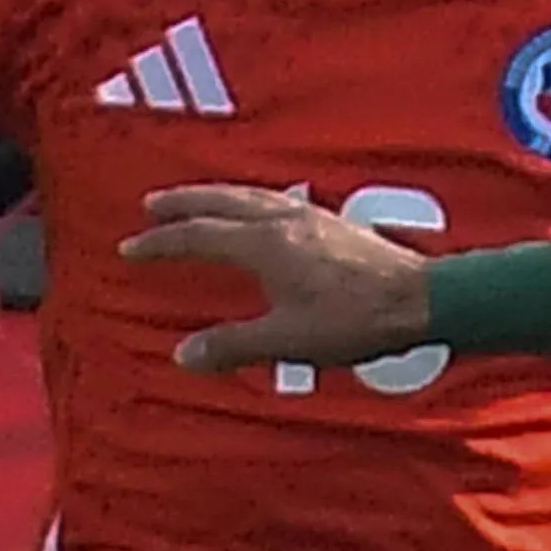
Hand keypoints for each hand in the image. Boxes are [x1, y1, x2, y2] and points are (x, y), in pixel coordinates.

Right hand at [122, 183, 437, 375]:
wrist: (420, 299)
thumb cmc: (356, 320)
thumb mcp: (288, 340)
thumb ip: (234, 345)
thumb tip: (184, 355)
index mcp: (264, 245)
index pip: (197, 236)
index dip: (160, 243)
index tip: (130, 248)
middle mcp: (283, 221)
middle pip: (220, 201)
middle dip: (182, 203)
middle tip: (151, 205)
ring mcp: (311, 216)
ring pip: (249, 195)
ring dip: (216, 195)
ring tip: (197, 201)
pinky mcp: (332, 222)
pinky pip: (276, 200)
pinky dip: (250, 200)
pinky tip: (259, 211)